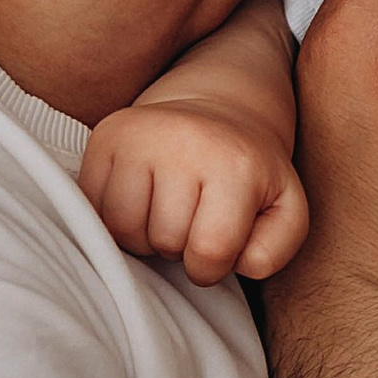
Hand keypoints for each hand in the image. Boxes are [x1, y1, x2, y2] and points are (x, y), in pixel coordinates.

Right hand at [80, 95, 309, 285]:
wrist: (220, 110)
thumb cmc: (251, 175)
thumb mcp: (285, 211)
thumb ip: (272, 251)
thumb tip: (234, 265)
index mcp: (236, 164)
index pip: (209, 251)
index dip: (209, 267)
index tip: (214, 250)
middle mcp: (184, 141)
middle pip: (163, 241)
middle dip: (176, 248)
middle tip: (189, 222)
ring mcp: (139, 135)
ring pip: (121, 228)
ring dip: (141, 236)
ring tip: (164, 213)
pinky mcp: (106, 135)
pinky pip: (92, 206)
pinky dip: (112, 218)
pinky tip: (139, 201)